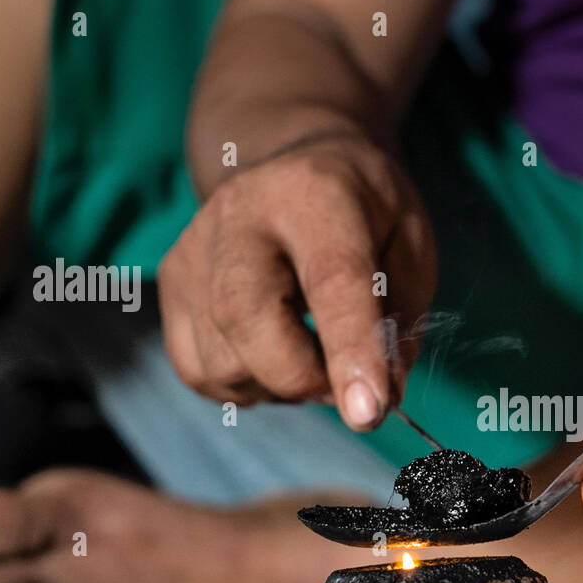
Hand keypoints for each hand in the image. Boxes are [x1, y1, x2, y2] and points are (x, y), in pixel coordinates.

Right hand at [158, 131, 436, 428]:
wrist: (297, 169)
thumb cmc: (364, 213)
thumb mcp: (410, 248)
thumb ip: (401, 322)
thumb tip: (379, 398)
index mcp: (314, 194)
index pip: (331, 280)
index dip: (350, 351)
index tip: (368, 413)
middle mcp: (238, 216)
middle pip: (248, 320)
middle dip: (303, 379)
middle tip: (345, 385)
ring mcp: (193, 250)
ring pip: (222, 360)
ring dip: (279, 387)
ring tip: (312, 354)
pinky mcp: (172, 285)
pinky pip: (199, 371)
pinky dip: (246, 385)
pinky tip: (274, 355)